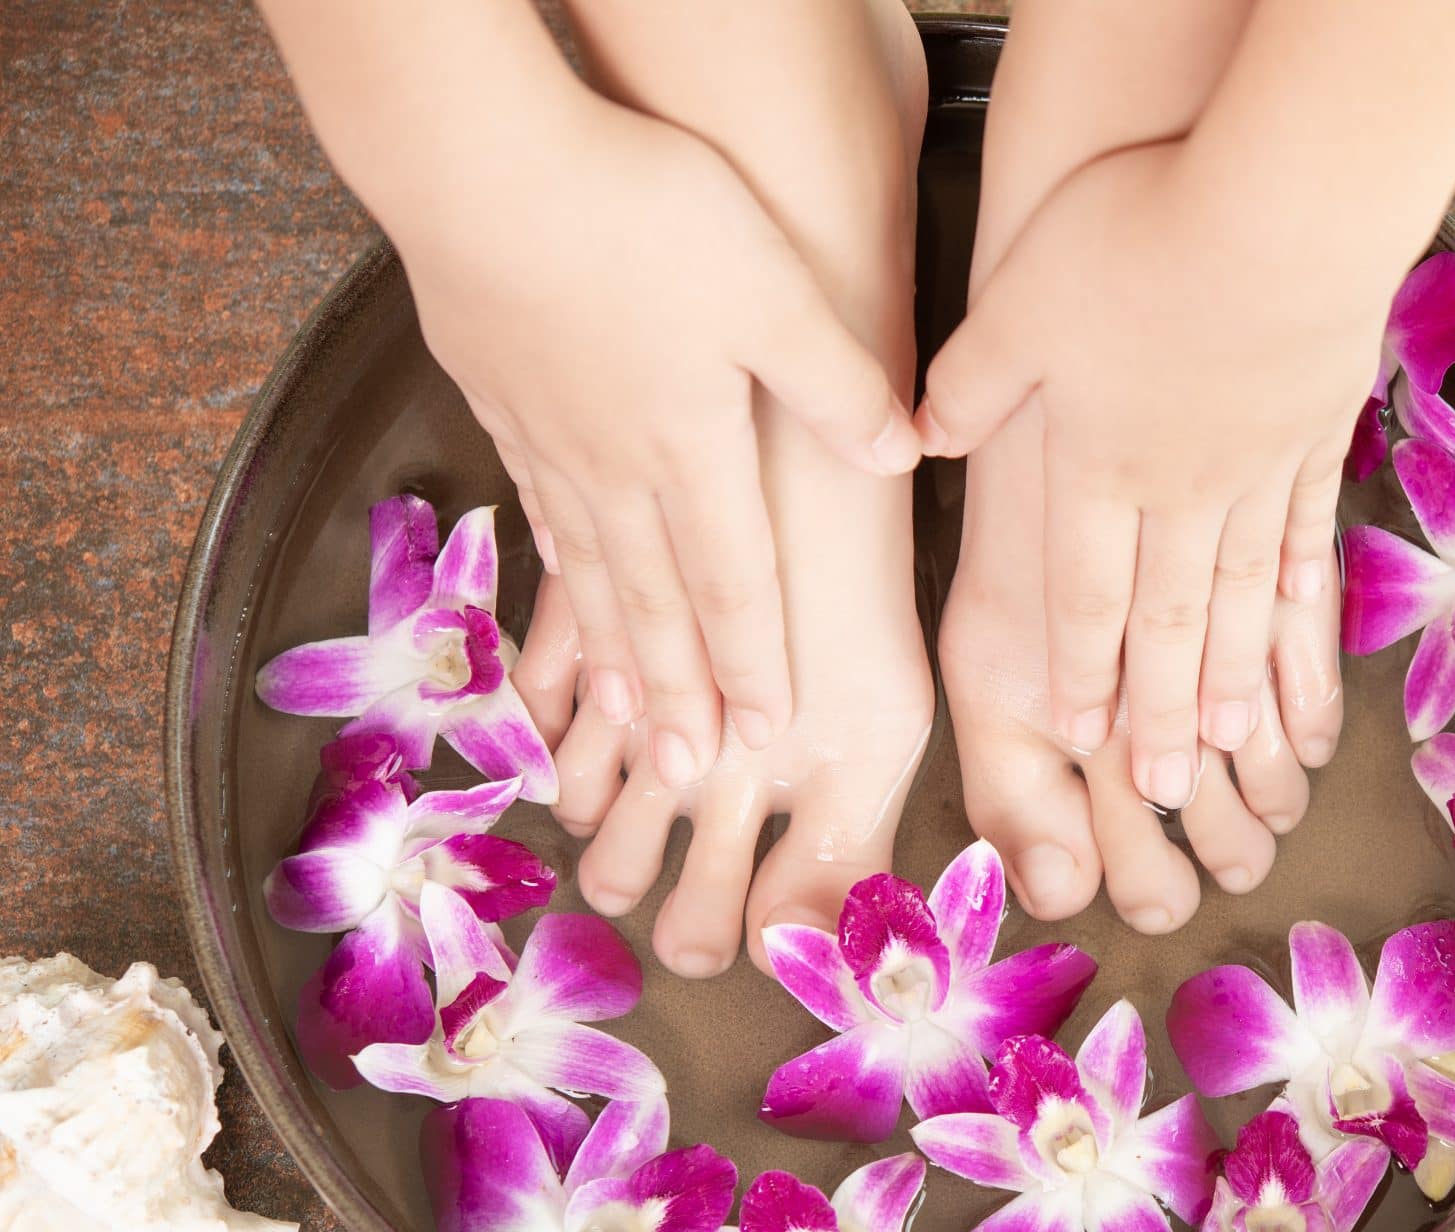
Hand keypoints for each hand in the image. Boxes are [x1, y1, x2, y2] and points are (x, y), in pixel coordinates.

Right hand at [390, 88, 918, 786]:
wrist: (478, 162)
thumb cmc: (639, 215)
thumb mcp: (773, 290)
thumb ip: (838, 383)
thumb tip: (905, 454)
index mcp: (692, 448)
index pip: (732, 583)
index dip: (752, 664)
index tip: (765, 736)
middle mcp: (615, 465)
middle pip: (653, 603)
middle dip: (676, 697)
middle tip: (684, 776)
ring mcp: (547, 436)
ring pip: (588, 572)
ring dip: (609, 655)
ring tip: (617, 724)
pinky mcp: (498, 396)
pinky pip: (536, 511)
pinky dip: (554, 572)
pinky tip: (561, 591)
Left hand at [915, 141, 1380, 807]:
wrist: (1281, 210)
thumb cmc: (1137, 242)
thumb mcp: (1019, 303)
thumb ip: (970, 381)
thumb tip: (915, 435)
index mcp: (1100, 464)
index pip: (1084, 592)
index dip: (1080, 669)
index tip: (1081, 737)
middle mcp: (1182, 489)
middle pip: (1167, 620)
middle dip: (1158, 711)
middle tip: (1163, 790)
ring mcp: (1260, 468)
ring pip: (1242, 596)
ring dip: (1233, 674)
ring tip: (1231, 740)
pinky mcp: (1318, 430)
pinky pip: (1307, 527)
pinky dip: (1304, 584)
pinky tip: (1303, 621)